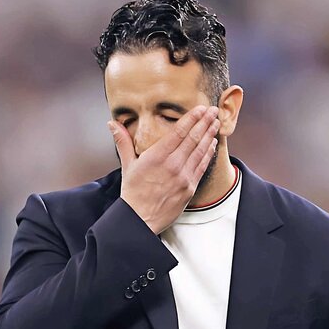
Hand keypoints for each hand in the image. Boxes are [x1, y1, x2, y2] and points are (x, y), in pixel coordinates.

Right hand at [108, 105, 219, 234]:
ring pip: (200, 151)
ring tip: (216, 123)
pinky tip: (212, 145)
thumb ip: (123, 142)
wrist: (140, 220)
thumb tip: (111, 123)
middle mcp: (172, 165)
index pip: (179, 132)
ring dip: (210, 135)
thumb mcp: (127, 165)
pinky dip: (208, 154)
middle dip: (205, 122)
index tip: (201, 109)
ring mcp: (183, 177)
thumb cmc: (132, 193)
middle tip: (213, 111)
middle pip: (193, 138)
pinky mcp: (189, 188)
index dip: (192, 118)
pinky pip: (202, 167)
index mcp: (157, 156)